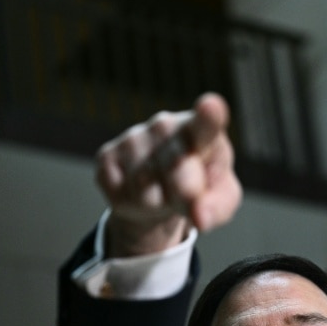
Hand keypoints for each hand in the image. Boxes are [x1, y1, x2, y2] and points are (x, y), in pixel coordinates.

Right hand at [95, 93, 242, 256]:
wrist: (160, 190)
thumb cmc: (200, 187)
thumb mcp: (220, 199)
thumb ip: (218, 207)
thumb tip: (200, 218)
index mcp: (203, 130)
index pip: (207, 122)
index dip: (209, 114)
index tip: (211, 107)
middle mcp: (166, 125)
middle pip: (177, 175)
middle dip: (184, 196)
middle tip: (186, 194)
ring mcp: (133, 138)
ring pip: (146, 192)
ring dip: (157, 204)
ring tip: (162, 192)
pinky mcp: (106, 156)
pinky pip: (120, 196)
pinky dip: (132, 206)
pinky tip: (138, 191)